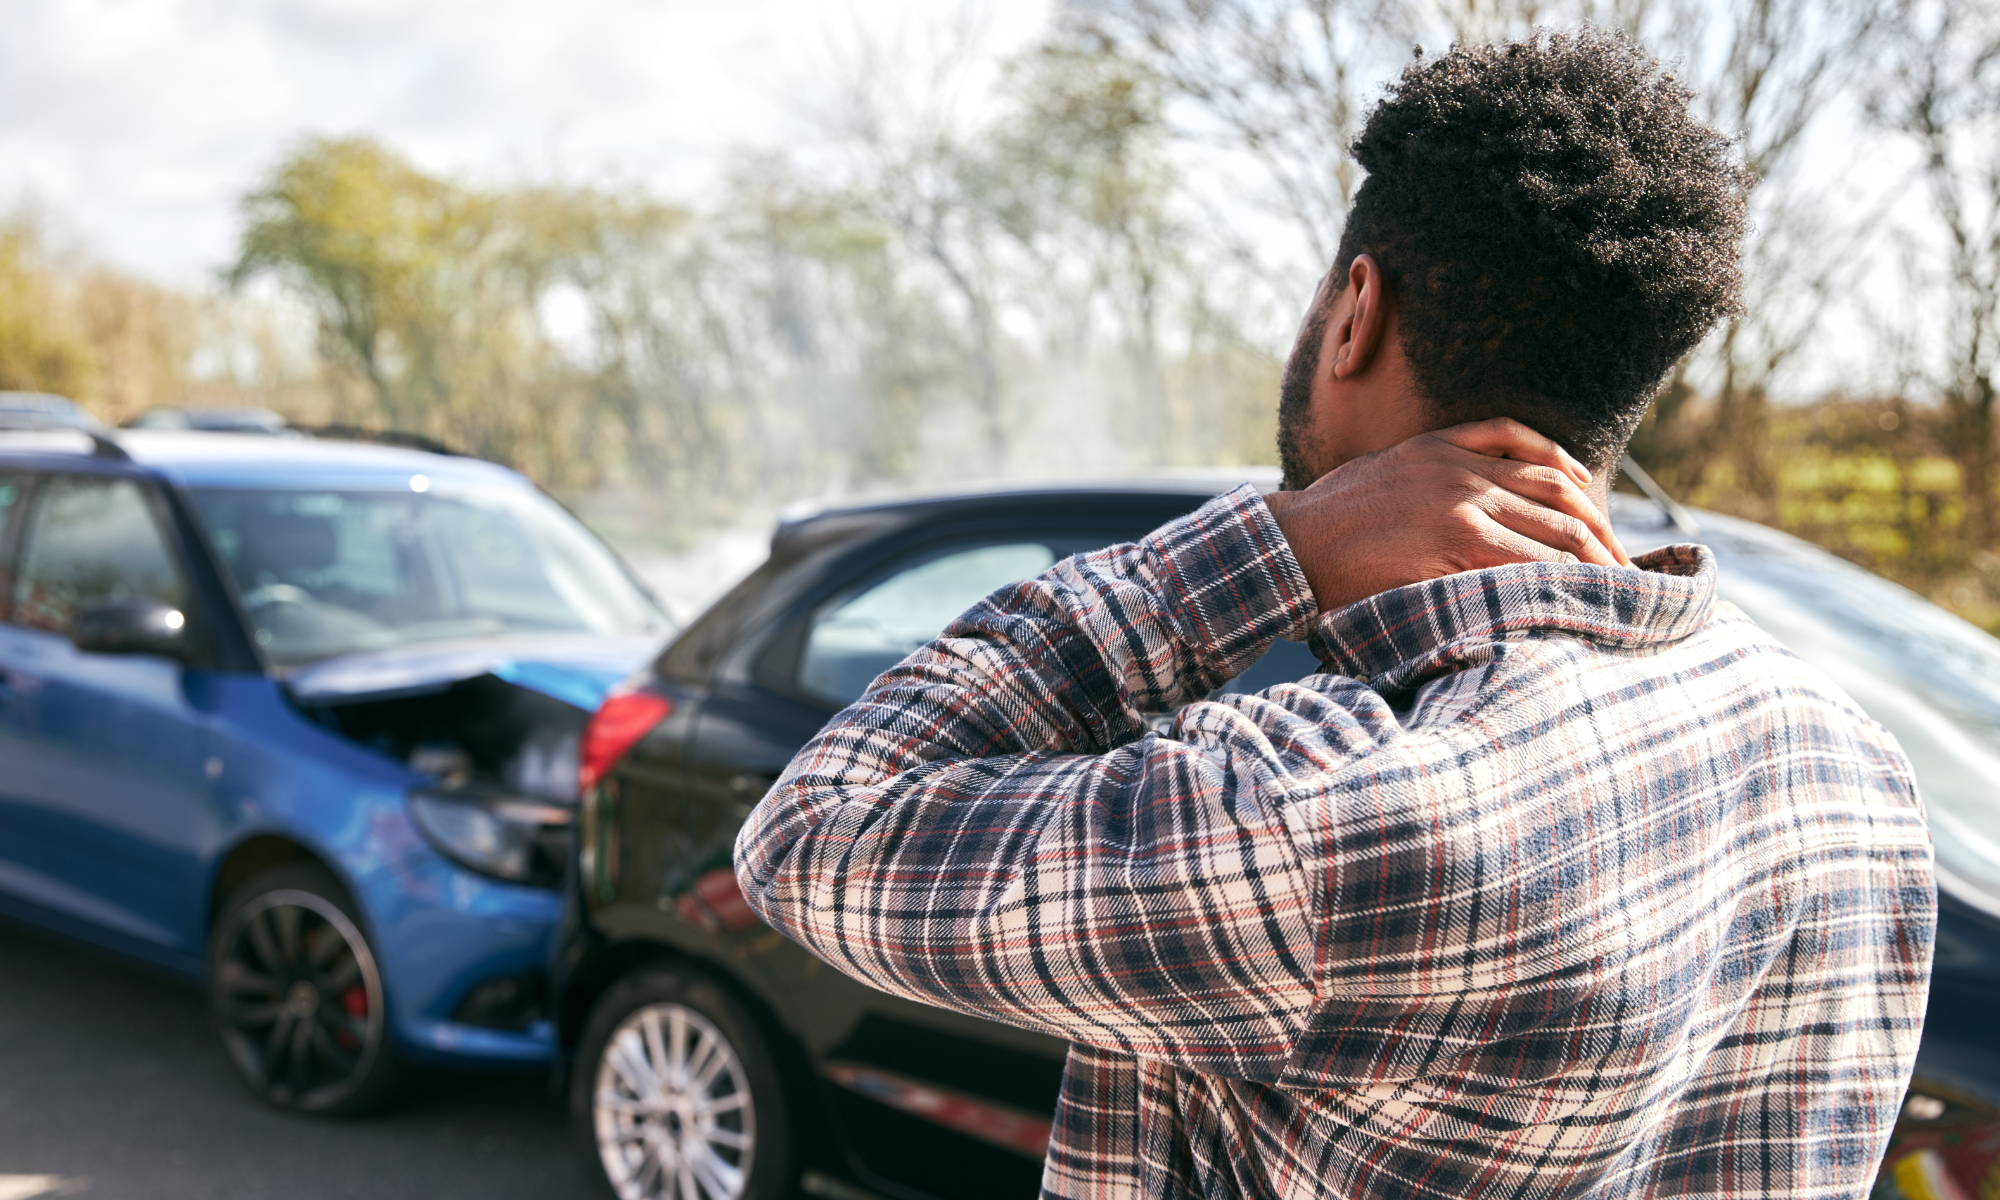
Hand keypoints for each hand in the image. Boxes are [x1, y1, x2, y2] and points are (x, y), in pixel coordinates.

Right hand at [1264, 418, 1630, 612]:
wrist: (1291, 544)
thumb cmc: (1327, 522)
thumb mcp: (1381, 474)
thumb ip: (1429, 475)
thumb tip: (1467, 508)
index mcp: (1445, 445)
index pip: (1538, 457)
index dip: (1579, 490)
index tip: (1598, 523)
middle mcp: (1462, 468)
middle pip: (1559, 493)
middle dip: (1600, 532)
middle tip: (1624, 566)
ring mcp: (1462, 503)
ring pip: (1553, 527)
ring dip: (1593, 560)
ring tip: (1617, 588)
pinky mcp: (1455, 541)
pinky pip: (1526, 558)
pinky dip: (1559, 576)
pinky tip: (1579, 592)